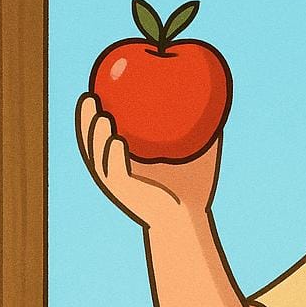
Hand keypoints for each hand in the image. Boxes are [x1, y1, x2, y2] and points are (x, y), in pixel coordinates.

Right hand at [76, 92, 219, 228]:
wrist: (190, 218)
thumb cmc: (192, 185)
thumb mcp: (197, 152)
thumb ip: (204, 128)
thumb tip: (219, 98)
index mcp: (126, 158)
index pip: (103, 133)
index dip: (92, 115)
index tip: (94, 88)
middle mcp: (117, 169)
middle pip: (91, 143)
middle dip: (85, 121)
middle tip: (90, 97)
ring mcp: (120, 183)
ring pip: (99, 158)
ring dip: (96, 137)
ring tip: (103, 117)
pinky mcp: (128, 195)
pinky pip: (117, 174)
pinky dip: (114, 157)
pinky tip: (116, 141)